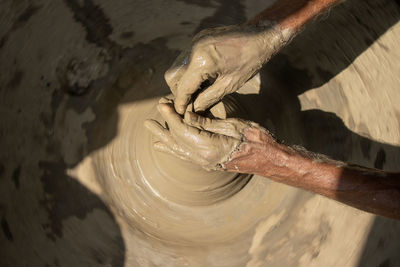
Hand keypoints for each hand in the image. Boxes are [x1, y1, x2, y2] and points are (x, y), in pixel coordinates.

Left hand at [144, 98, 254, 169]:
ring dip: (164, 138)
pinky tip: (162, 146)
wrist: (267, 158)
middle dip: (163, 127)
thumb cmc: (254, 138)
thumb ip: (205, 122)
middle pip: (176, 141)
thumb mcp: (230, 125)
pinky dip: (172, 148)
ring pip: (178, 149)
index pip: (182, 130)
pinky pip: (185, 155)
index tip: (162, 104)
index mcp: (208, 148)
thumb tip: (185, 115)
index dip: (171, 116)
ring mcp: (204, 162)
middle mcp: (202, 158)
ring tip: (151, 130)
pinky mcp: (207, 162)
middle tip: (150, 119)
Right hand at [165, 25, 283, 113]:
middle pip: (172, 75)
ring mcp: (195, 41)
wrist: (261, 36)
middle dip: (178, 91)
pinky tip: (203, 77)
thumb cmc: (250, 62)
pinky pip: (186, 57)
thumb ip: (208, 98)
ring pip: (177, 65)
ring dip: (183, 80)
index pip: (183, 87)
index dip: (180, 102)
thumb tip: (194, 110)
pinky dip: (190, 70)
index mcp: (202, 61)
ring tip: (198, 90)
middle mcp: (194, 49)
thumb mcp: (230, 85)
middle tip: (190, 102)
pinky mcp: (198, 38)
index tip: (181, 113)